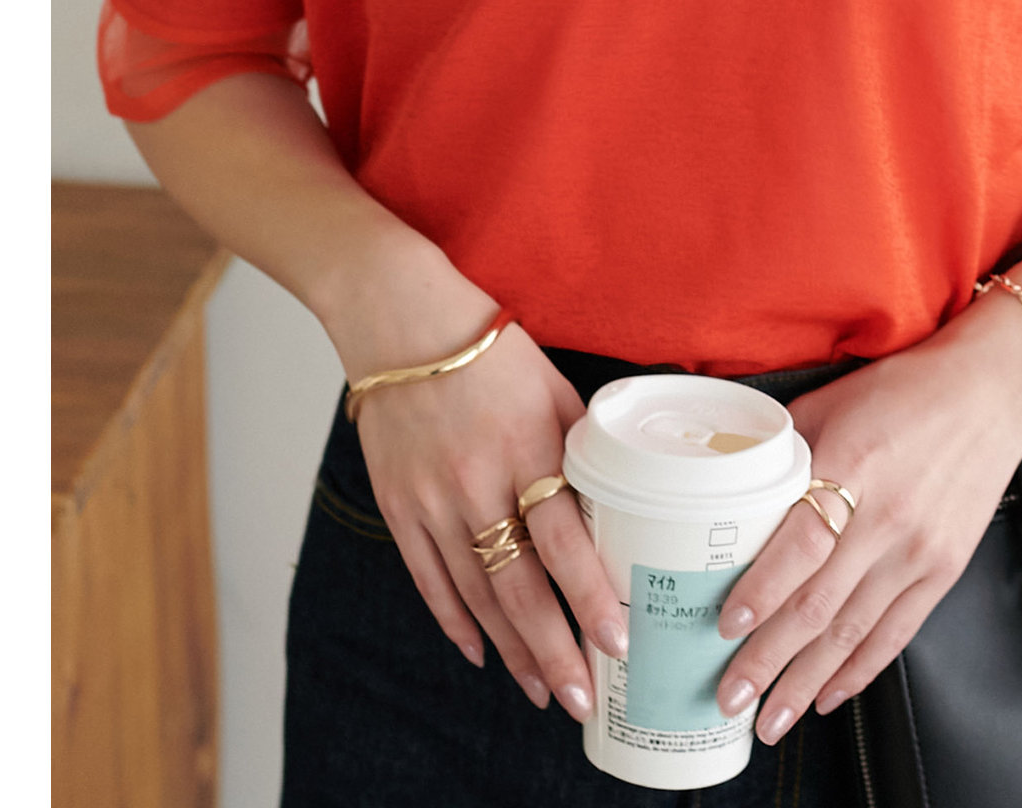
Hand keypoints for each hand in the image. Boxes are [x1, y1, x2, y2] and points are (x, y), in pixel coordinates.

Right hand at [321, 236, 624, 724]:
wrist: (403, 322)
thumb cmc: (492, 349)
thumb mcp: (554, 387)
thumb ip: (581, 446)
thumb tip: (621, 497)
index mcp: (528, 447)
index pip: (563, 539)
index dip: (590, 597)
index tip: (617, 641)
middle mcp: (477, 481)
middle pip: (518, 584)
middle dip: (554, 649)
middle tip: (582, 699)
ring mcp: (431, 498)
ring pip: (474, 594)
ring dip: (512, 649)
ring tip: (542, 691)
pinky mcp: (399, 505)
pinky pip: (428, 578)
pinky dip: (456, 622)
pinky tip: (483, 653)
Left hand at [710, 306, 1021, 742]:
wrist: (991, 392)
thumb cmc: (906, 389)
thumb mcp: (833, 400)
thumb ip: (786, 448)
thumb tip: (734, 483)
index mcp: (853, 463)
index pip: (800, 543)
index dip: (761, 592)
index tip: (724, 628)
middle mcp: (888, 515)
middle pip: (819, 602)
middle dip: (769, 659)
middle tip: (729, 698)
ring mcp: (920, 549)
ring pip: (853, 631)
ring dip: (807, 682)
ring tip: (770, 719)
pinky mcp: (944, 569)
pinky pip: (897, 632)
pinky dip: (860, 670)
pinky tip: (829, 695)